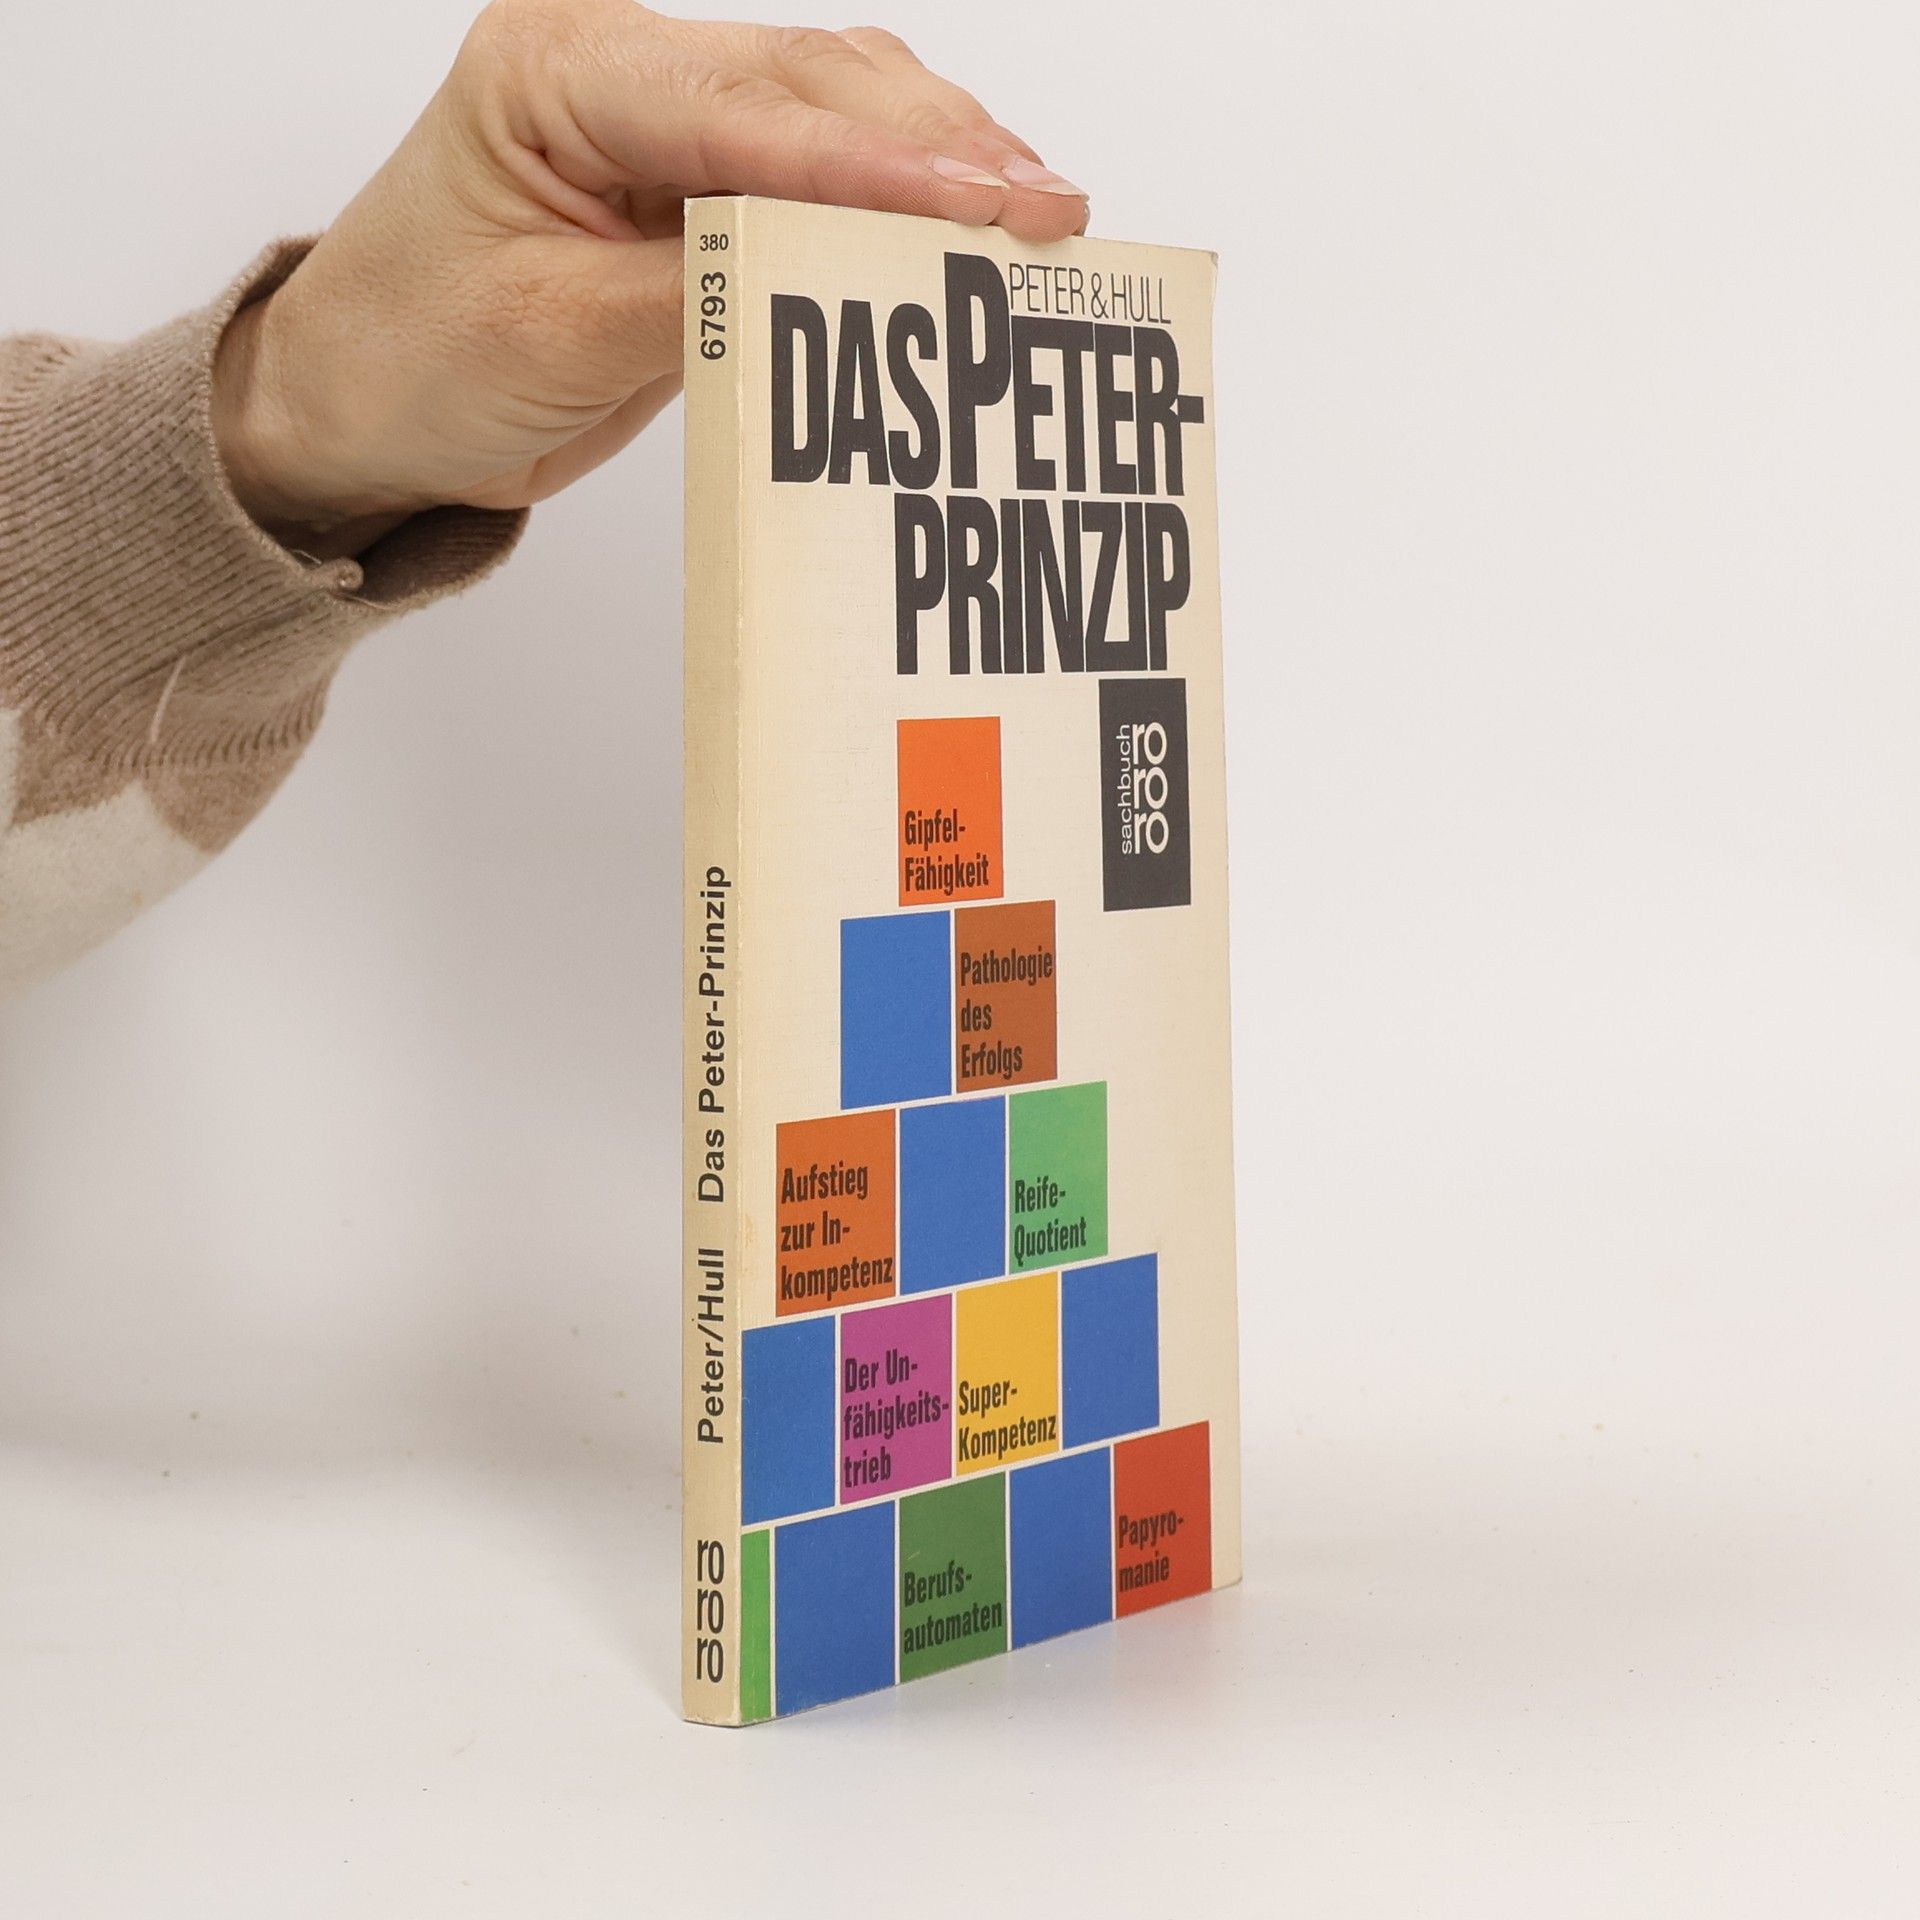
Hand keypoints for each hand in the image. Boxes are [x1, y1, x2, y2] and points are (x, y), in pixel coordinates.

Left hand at [211, 1, 1088, 554]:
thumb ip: (697, 295)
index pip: (749, 110)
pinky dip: (892, 200)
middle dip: (940, 144)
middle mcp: (618, 70)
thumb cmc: (411, 359)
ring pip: (830, 108)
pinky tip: (962, 225)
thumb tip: (835, 271)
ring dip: (936, 156)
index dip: (881, 160)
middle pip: (812, 83)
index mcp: (555, 72)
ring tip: (1036, 214)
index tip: (990, 197)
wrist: (360, 408)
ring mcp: (661, 122)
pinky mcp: (691, 186)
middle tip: (1052, 209)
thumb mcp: (552, 339)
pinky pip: (813, 174)